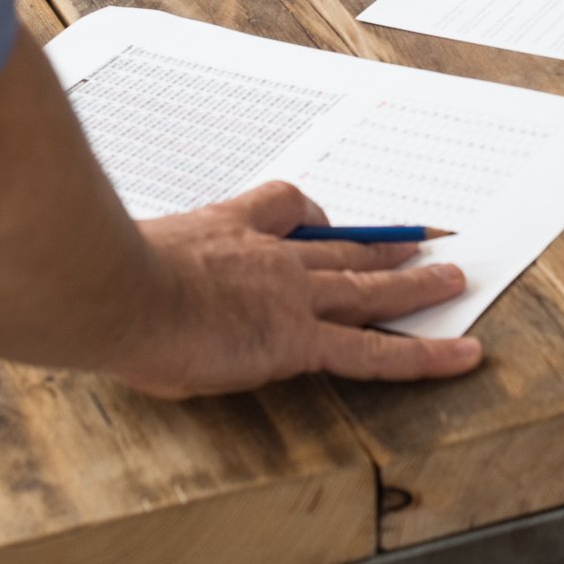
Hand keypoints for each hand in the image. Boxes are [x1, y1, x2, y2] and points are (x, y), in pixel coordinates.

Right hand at [109, 182, 483, 397]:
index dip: (311, 216)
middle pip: (340, 247)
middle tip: (418, 243)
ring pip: (369, 289)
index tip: (325, 220)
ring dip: (416, 285)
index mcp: (225, 232)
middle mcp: (268, 257)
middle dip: (382, 247)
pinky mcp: (299, 339)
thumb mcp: (124, 261)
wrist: (112, 288)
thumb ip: (143, 273)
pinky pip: (374, 351)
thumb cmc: (103, 282)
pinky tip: (460, 355)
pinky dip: (424, 354)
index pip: (282, 209)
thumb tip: (121, 293)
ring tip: (452, 280)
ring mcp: (290, 296)